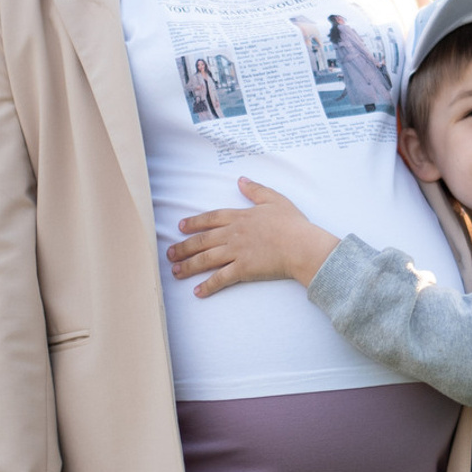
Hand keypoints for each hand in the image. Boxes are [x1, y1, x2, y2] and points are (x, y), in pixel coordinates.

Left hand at [169, 179, 340, 297]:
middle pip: (202, 241)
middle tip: (170, 253)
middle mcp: (233, 234)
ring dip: (188, 266)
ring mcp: (236, 252)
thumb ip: (256, 190)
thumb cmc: (292, 223)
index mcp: (240, 217)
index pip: (210, 218)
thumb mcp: (275, 199)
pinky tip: (197, 292)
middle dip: (183, 247)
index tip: (181, 227)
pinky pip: (220, 279)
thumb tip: (241, 180)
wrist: (301, 245)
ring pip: (205, 259)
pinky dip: (207, 286)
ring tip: (176, 272)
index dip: (194, 223)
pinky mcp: (242, 269)